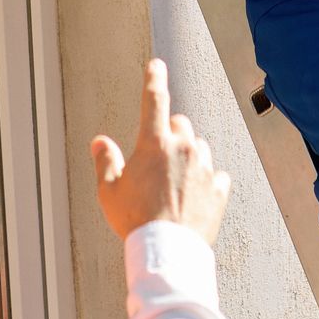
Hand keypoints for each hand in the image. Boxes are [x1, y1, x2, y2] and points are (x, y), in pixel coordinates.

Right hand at [92, 59, 230, 248]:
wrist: (167, 253)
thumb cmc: (134, 221)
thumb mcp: (109, 191)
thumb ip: (106, 161)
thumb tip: (100, 142)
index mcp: (154, 144)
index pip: (154, 100)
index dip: (154, 78)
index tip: (156, 65)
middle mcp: (183, 149)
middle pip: (180, 123)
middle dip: (169, 133)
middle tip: (157, 158)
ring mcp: (204, 168)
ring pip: (199, 147)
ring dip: (189, 156)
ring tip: (174, 183)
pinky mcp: (219, 189)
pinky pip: (215, 174)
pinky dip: (206, 181)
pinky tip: (193, 197)